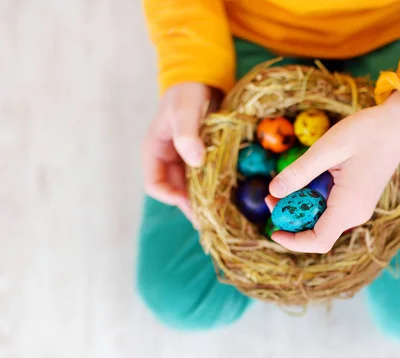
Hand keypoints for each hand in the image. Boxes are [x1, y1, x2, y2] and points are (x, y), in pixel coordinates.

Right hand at [142, 83, 219, 219]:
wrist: (202, 77)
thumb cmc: (188, 90)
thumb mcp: (185, 109)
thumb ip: (187, 133)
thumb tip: (194, 160)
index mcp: (154, 151)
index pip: (156, 186)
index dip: (172, 198)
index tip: (195, 203)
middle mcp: (167, 159)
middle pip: (176, 192)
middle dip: (192, 206)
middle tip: (213, 223)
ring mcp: (184, 159)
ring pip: (192, 188)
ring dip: (205, 200)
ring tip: (224, 215)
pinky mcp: (201, 156)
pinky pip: (206, 178)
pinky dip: (215, 187)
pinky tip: (230, 196)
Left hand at [266, 91, 399, 252]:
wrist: (398, 124)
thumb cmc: (367, 132)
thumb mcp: (328, 147)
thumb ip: (300, 172)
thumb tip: (272, 192)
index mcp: (350, 206)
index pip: (318, 241)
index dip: (293, 241)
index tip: (274, 230)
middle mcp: (356, 213)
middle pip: (316, 232)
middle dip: (291, 218)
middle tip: (271, 195)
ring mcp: (357, 208)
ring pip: (321, 220)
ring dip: (300, 208)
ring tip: (284, 184)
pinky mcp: (356, 200)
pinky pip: (329, 210)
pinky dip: (312, 200)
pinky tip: (305, 181)